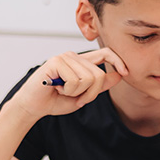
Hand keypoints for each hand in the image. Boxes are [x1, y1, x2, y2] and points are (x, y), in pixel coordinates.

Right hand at [12, 48, 126, 120]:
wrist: (33, 106)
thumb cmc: (55, 100)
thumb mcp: (83, 95)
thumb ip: (100, 85)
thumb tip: (119, 75)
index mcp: (81, 62)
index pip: (106, 53)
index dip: (118, 60)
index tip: (126, 72)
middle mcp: (74, 56)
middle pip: (99, 74)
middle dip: (92, 93)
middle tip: (77, 98)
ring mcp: (65, 57)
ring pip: (88, 78)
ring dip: (77, 93)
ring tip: (63, 91)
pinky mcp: (55, 62)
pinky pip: (75, 80)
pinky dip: (67, 91)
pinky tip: (56, 88)